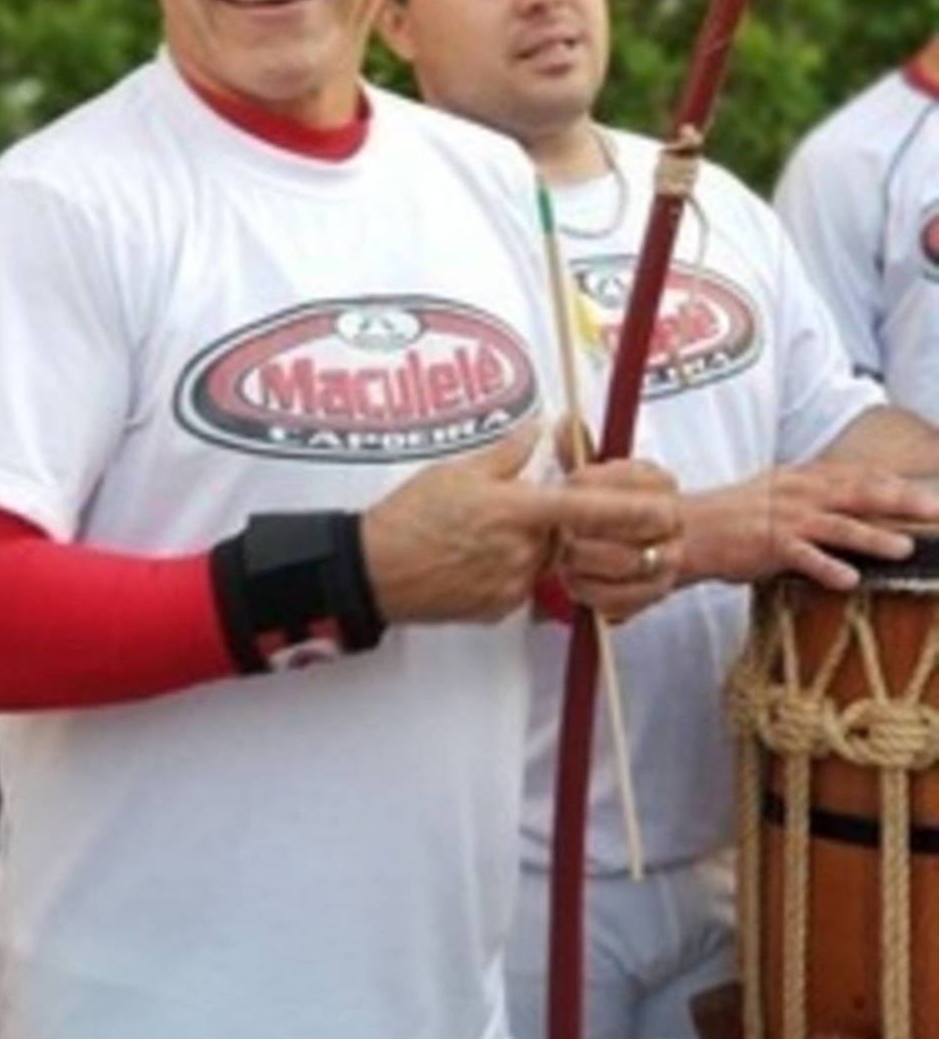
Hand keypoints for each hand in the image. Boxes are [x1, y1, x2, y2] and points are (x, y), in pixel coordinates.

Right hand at [360, 424, 681, 626]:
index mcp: (515, 511)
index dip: (632, 510)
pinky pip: (520, 585)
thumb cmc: (407, 517)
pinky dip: (504, 569)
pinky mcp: (499, 609)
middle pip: (565, 535)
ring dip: (525, 546)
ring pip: (542, 561)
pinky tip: (467, 560)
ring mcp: (512, 585)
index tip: (665, 508)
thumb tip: (538, 430)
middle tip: (507, 512)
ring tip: (474, 536)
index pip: (588, 508)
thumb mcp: (455, 472)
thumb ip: (507, 454)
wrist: (372, 573)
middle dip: (553, 524)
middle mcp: (521, 551)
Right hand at [681, 463, 938, 589]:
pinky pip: (804, 557)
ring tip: (905, 547)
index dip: (894, 482)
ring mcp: (785, 518)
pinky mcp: (768, 544)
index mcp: (802, 478)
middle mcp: (799, 492)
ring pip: (839, 525)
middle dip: (902, 501)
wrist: (686, 529)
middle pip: (860, 492)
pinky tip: (849, 580)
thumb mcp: (775, 495)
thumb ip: (812, 499)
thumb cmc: (731, 518)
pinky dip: (828, 567)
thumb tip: (850, 510)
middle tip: (935, 510)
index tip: (925, 491)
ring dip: (874, 536)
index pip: (857, 474)